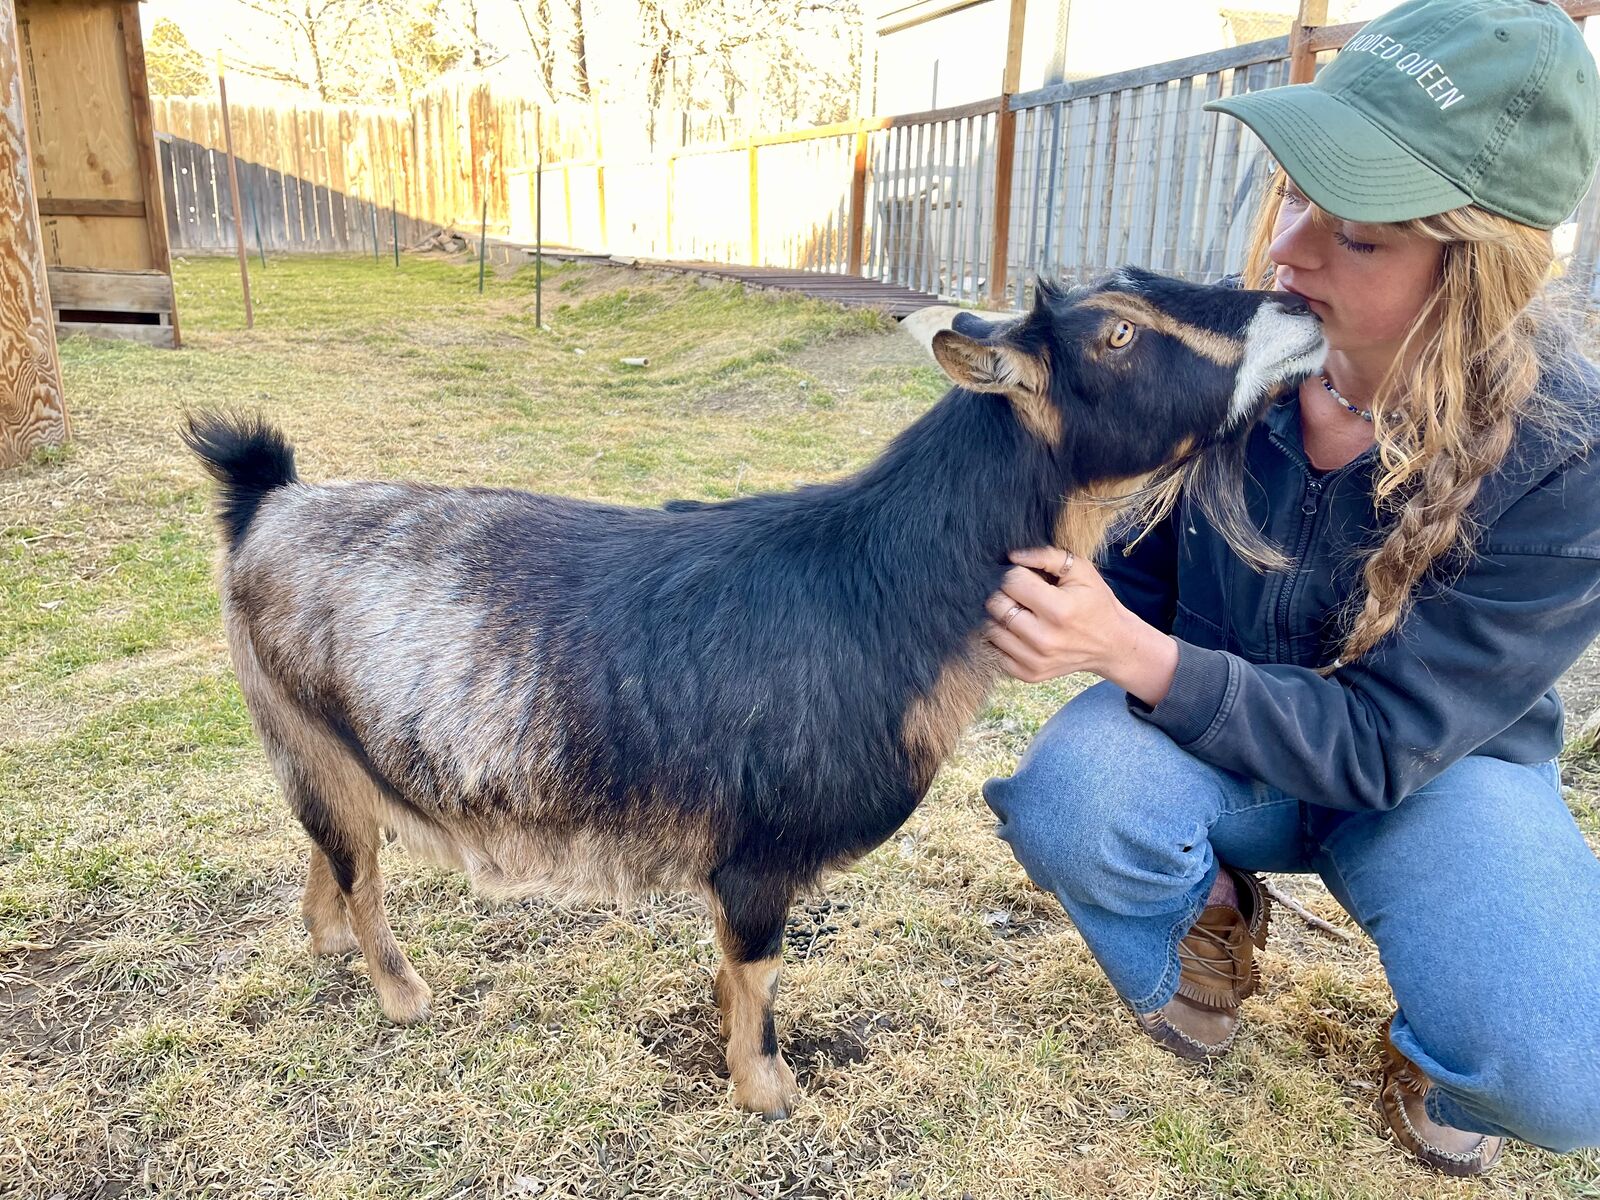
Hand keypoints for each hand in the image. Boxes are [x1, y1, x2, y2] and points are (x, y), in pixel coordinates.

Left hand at [983, 547, 1178, 705]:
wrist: (1112, 645)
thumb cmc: (1095, 602)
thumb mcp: (1081, 571)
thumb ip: (1047, 556)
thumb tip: (1012, 556)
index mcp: (1059, 610)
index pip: (1012, 581)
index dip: (1016, 573)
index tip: (1026, 576)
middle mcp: (1044, 639)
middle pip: (996, 605)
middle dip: (1004, 593)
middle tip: (1021, 594)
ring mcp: (1035, 660)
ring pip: (990, 628)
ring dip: (1000, 616)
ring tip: (1020, 611)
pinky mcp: (1029, 674)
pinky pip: (995, 652)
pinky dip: (1002, 639)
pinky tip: (1019, 631)